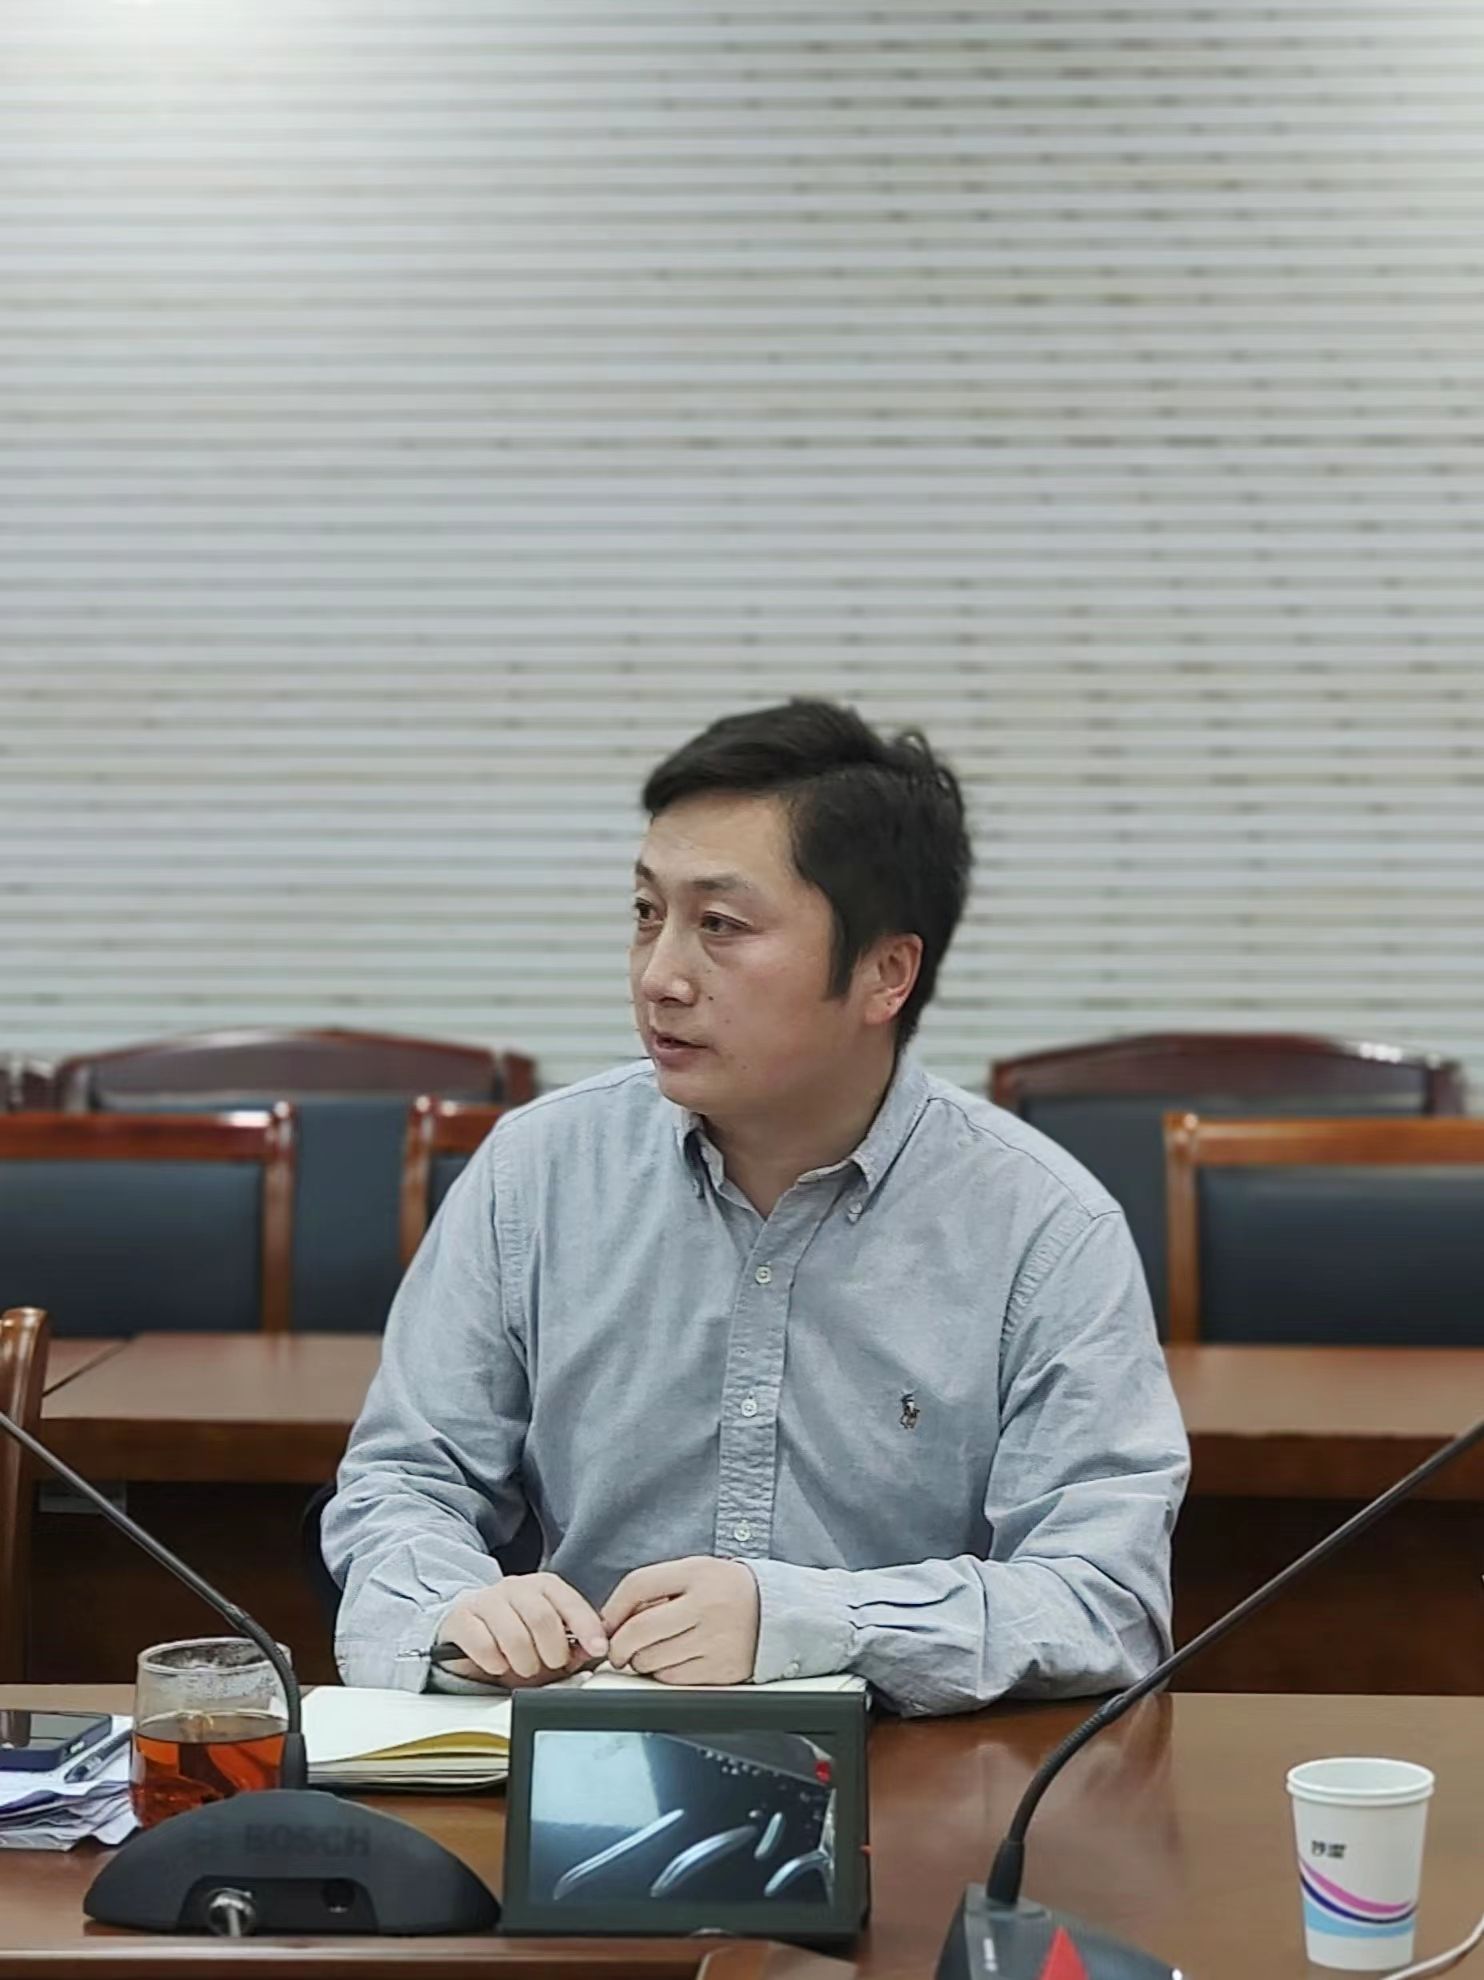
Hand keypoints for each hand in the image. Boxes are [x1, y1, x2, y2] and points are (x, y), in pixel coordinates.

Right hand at [438, 1573, 607, 1684]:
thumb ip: (572, 1641)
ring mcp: (486, 1601)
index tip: (598, 1648)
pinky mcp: (461, 1619)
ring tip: (525, 1668)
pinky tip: (499, 1665)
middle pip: (542, 1618)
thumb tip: (593, 1649)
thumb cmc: (514, 1630)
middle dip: (553, 1650)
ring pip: (514, 1634)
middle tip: (553, 1664)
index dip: (586, 1626)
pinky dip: (496, 1663)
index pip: (569, 1602)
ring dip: (525, 1661)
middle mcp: (514, 1587)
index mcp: (542, 1586)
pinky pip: (484, 1645)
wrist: (467, 1624)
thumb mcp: (547, 1634)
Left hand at [601, 1556, 760, 1684]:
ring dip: (641, 1661)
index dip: (613, 1608)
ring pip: (651, 1660)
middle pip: (639, 1630)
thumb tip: (613, 1619)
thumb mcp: (696, 1572)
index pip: (638, 1584)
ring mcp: (714, 1640)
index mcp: (697, 1573)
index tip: (606, 1622)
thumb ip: (657, 1587)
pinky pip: (672, 1680)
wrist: (777, 1613)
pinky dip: (663, 1675)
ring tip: (650, 1653)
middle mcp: (706, 1606)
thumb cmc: (727, 1591)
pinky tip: (672, 1662)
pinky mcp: (721, 1670)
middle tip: (618, 1649)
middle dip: (619, 1645)